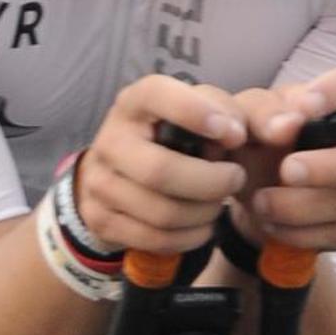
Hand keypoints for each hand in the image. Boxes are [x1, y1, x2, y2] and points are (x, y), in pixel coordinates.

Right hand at [75, 75, 247, 255]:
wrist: (118, 174)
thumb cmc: (173, 137)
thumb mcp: (198, 111)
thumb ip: (225, 111)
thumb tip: (235, 135)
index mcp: (133, 104)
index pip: (155, 95)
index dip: (194, 112)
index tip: (233, 134)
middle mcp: (109, 140)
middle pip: (160, 171)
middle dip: (211, 182)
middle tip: (236, 179)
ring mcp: (99, 183)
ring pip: (162, 213)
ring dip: (203, 213)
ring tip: (218, 204)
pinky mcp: (100, 219)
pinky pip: (154, 238)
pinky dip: (189, 237)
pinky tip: (202, 226)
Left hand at [228, 67, 335, 255]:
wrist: (256, 191)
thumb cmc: (258, 143)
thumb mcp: (245, 123)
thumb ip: (260, 116)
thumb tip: (285, 126)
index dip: (335, 94)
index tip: (304, 107)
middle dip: (326, 168)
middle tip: (285, 172)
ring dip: (302, 208)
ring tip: (261, 204)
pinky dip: (305, 234)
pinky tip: (276, 226)